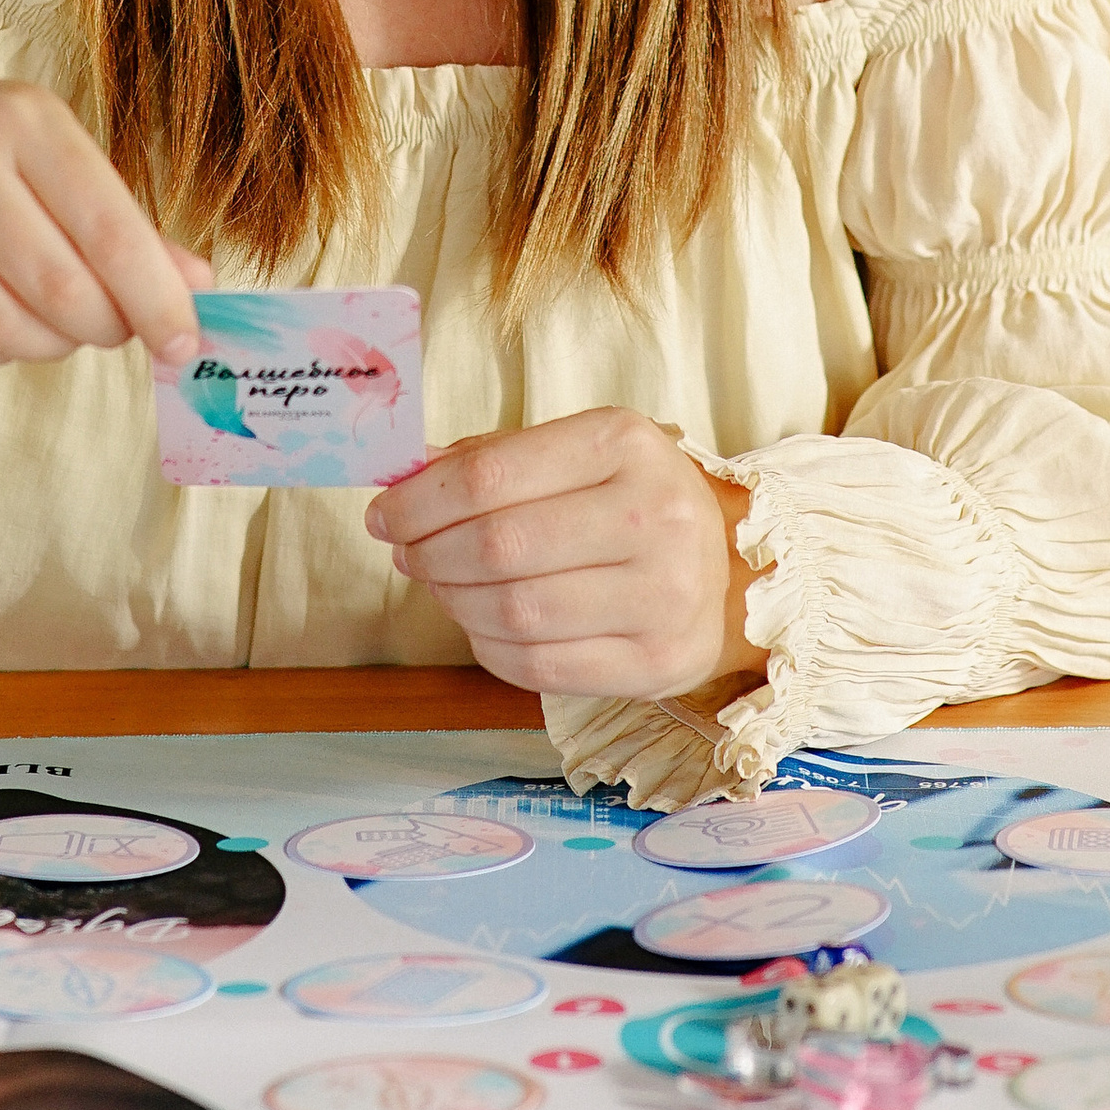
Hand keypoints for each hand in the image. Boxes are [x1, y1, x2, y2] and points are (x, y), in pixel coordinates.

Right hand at [0, 70, 209, 395]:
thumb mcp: (40, 150)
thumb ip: (117, 219)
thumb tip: (196, 289)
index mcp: (16, 115)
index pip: (108, 226)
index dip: (157, 298)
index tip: (185, 344)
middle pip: (59, 289)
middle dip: (104, 327)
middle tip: (112, 328)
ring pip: (1, 326)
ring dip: (48, 345)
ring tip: (55, 328)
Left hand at [365, 410, 760, 699]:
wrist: (725, 569)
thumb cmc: (627, 499)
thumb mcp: (573, 453)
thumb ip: (490, 460)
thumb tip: (402, 475)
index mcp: (625, 442)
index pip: (491, 474)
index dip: (419, 500)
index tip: (384, 514)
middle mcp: (654, 514)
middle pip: (499, 545)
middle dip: (430, 553)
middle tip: (408, 552)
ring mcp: (664, 594)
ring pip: (514, 611)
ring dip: (455, 601)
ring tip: (444, 585)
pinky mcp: (657, 662)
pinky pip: (538, 668)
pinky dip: (488, 648)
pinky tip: (481, 624)